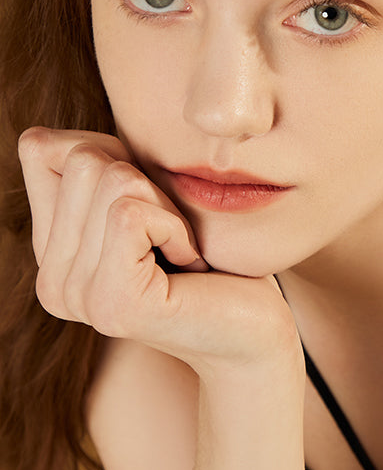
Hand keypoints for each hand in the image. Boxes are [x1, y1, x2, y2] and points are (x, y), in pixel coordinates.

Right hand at [18, 127, 301, 382]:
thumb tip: (53, 139)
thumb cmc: (216, 259)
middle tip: (176, 235)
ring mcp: (77, 297)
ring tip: (183, 253)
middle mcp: (53, 281)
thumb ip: (101, 169)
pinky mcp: (113, 303)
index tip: (152, 205)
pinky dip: (175, 227)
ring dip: (167, 207)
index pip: (40, 148)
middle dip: (148, 182)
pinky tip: (190, 264)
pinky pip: (131, 213)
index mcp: (53, 253)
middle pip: (81, 159)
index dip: (112, 154)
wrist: (257, 330)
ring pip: (113, 180)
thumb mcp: (152, 200)